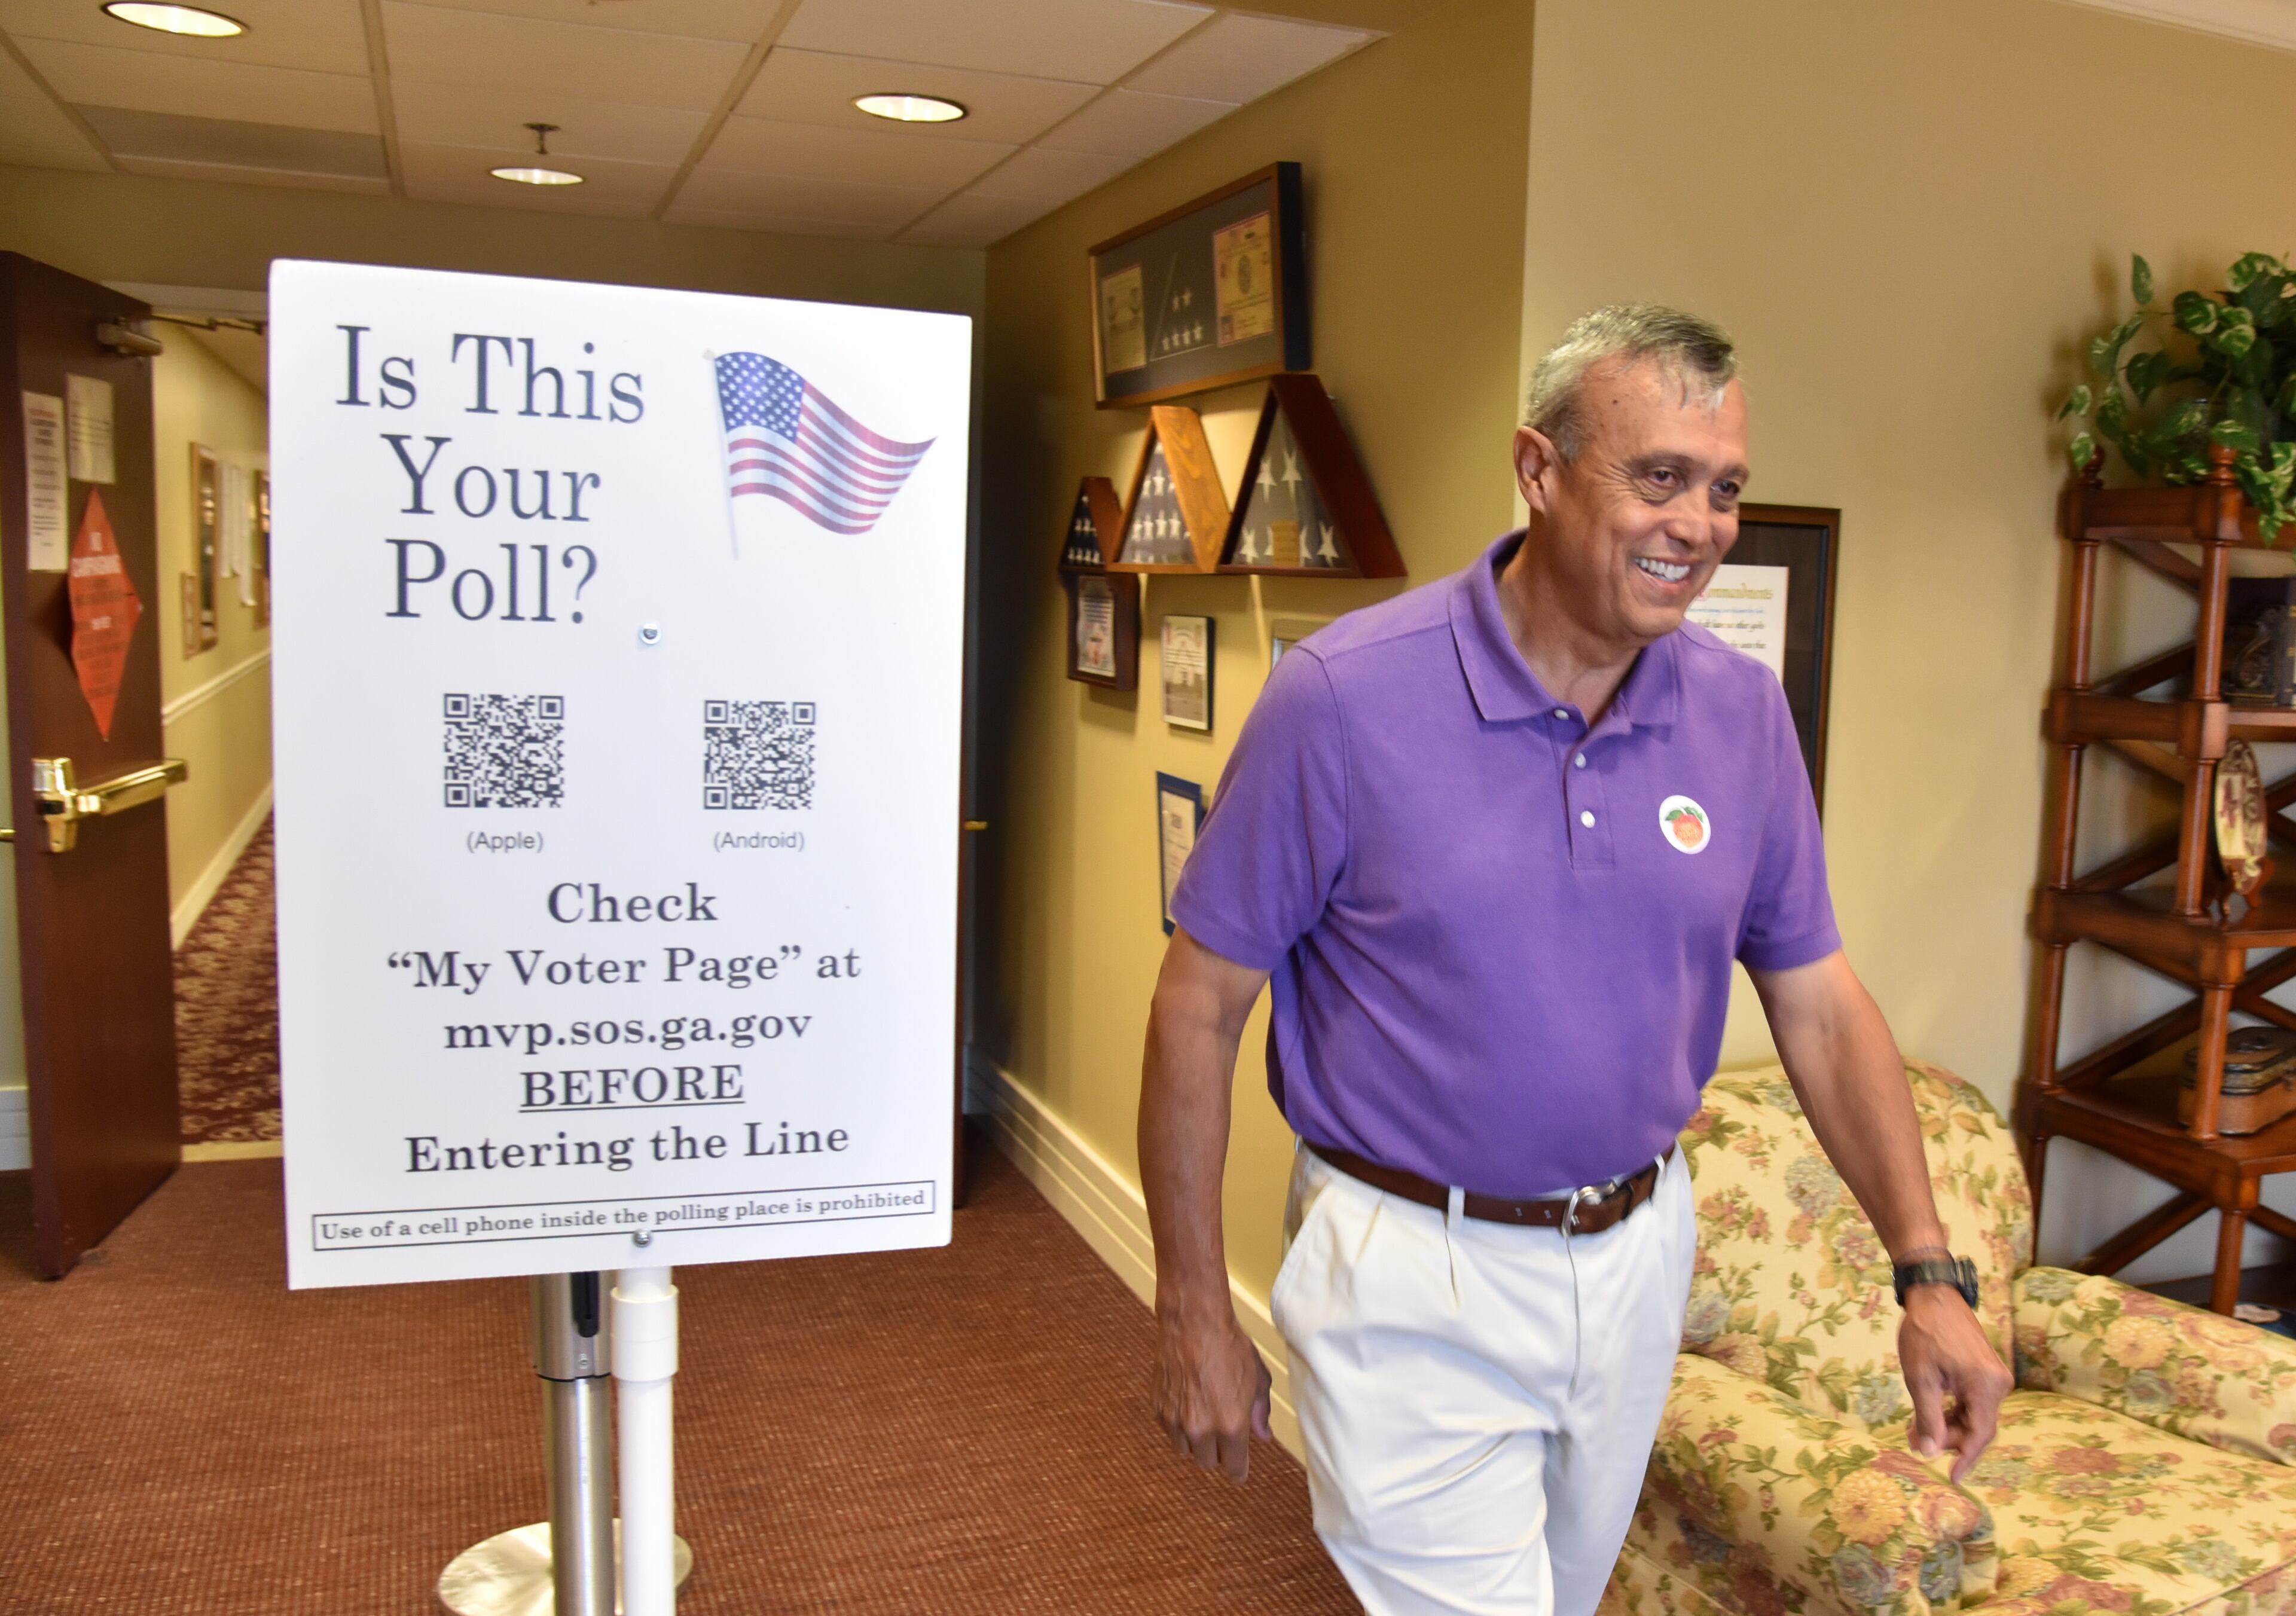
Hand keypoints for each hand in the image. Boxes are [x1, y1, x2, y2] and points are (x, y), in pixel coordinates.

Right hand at [1153, 1303, 1272, 1481]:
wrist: (1194, 1322)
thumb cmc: (1230, 1346)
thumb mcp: (1257, 1378)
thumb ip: (1260, 1412)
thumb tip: (1263, 1436)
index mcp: (1231, 1426)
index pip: (1234, 1470)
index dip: (1238, 1468)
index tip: (1239, 1464)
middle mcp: (1201, 1430)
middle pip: (1207, 1463)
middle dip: (1217, 1452)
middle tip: (1222, 1431)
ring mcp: (1176, 1421)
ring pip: (1186, 1450)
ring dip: (1196, 1440)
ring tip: (1203, 1414)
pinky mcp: (1159, 1409)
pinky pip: (1170, 1431)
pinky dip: (1178, 1424)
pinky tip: (1187, 1401)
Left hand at [1898, 1286, 2012, 1481]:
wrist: (1933, 1295)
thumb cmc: (1925, 1334)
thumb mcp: (1921, 1379)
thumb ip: (1928, 1418)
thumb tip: (1929, 1453)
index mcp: (1987, 1386)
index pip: (1981, 1434)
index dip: (1965, 1458)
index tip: (1953, 1479)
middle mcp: (1998, 1384)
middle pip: (1977, 1426)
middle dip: (1947, 1438)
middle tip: (1914, 1441)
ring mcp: (1994, 1376)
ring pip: (1973, 1414)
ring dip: (1947, 1424)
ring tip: (1914, 1430)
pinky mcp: (1985, 1370)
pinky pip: (1972, 1400)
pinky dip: (1951, 1409)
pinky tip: (1929, 1414)